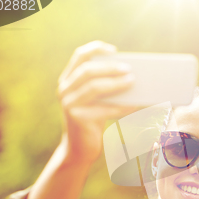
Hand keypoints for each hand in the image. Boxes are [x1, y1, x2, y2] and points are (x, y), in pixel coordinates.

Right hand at [57, 40, 138, 163]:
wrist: (80, 148)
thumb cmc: (93, 120)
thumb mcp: (96, 100)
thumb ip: (104, 86)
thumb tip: (131, 74)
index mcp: (67, 80)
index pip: (79, 56)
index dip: (96, 49)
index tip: (114, 50)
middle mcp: (64, 89)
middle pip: (87, 71)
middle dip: (110, 67)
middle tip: (129, 69)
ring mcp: (68, 104)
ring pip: (94, 87)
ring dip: (116, 84)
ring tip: (132, 82)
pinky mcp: (77, 118)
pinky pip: (103, 109)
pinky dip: (121, 106)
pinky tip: (134, 105)